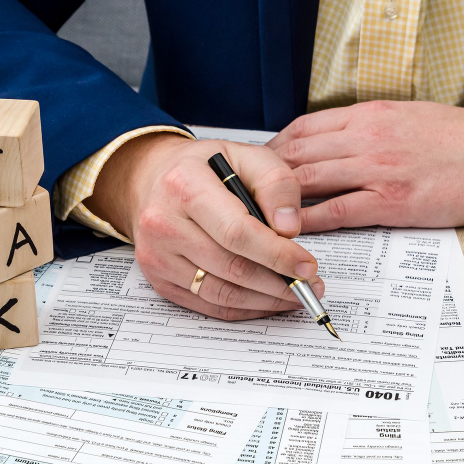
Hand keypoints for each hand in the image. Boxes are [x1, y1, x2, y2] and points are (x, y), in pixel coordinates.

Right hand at [85, 133, 324, 320]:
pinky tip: (266, 300)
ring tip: (293, 295)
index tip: (307, 266)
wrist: (154, 178)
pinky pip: (208, 305)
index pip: (236, 232)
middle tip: (309, 285)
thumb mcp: (246, 155)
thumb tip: (288, 228)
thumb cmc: (205, 167)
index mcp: (185, 186)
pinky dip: (243, 308)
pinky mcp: (158, 279)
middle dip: (278, 283)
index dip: (277, 254)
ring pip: (221, 293)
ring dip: (264, 300)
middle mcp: (163, 223)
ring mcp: (157, 255)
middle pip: (231, 267)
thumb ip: (275, 183)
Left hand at [267, 101, 463, 230]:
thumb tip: (335, 139)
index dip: (274, 146)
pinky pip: (338, 211)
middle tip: (243, 191)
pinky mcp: (392, 201)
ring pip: (310, 180)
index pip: (304, 127)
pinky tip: (291, 230)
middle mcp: (367, 137)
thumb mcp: (406, 116)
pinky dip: (309, 220)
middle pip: (297, 153)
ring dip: (278, 198)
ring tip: (256, 214)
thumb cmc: (460, 138)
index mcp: (369, 114)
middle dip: (264, 173)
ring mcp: (377, 169)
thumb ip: (368, 126)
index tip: (258, 162)